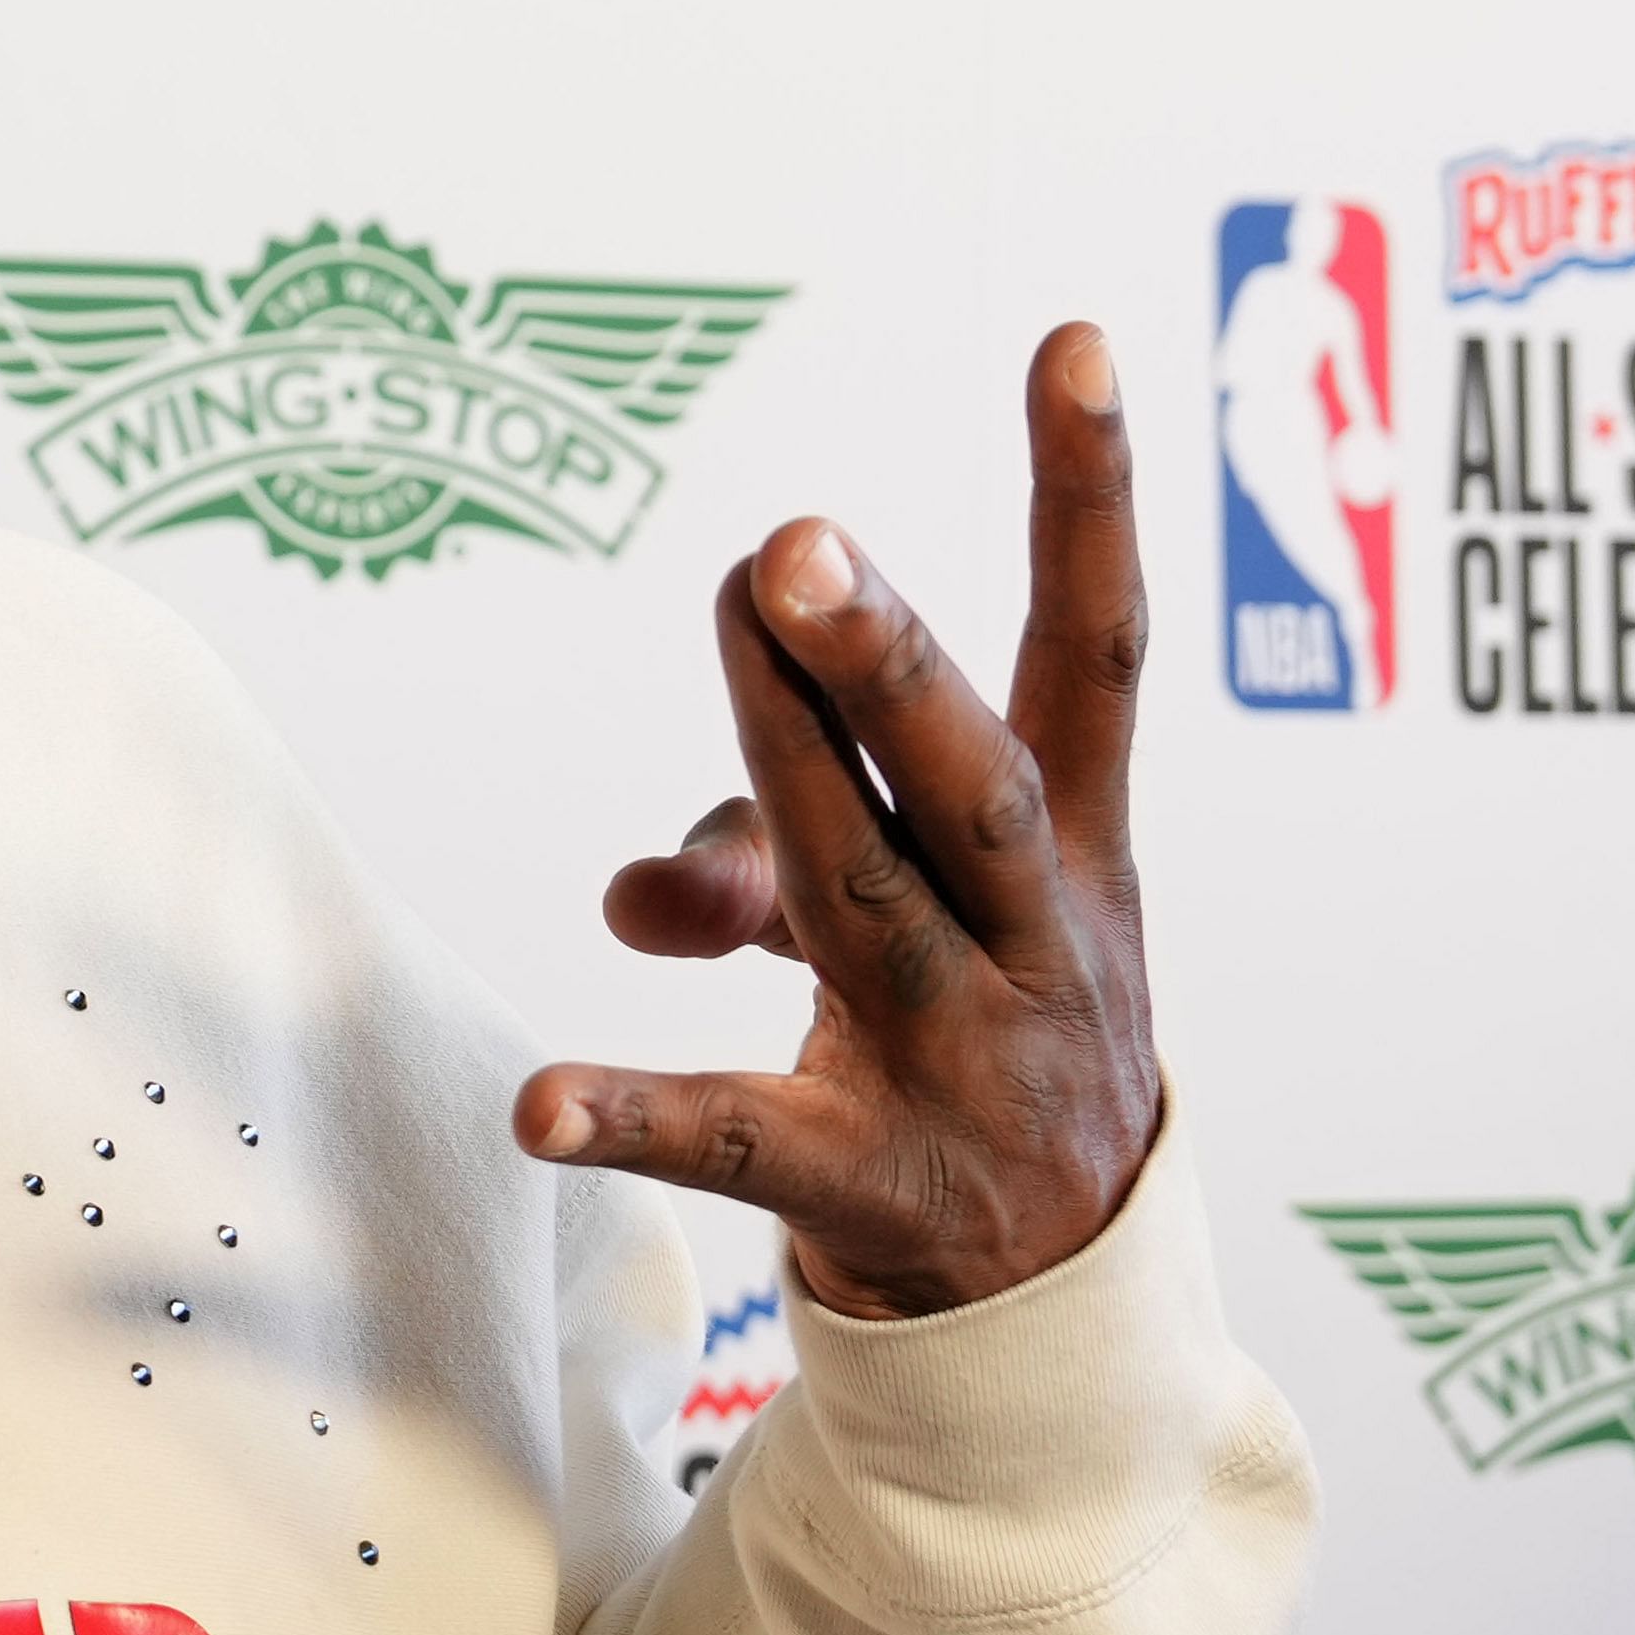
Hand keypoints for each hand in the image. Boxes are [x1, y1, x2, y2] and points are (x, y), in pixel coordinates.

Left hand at [514, 323, 1160, 1318]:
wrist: (1063, 1296)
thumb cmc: (972, 1033)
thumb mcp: (896, 919)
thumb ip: (765, 861)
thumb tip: (636, 888)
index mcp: (1072, 847)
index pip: (1097, 652)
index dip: (1090, 500)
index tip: (1077, 338)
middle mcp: (1039, 942)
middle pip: (973, 778)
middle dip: (888, 659)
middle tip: (798, 541)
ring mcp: (965, 1067)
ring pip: (866, 909)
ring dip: (787, 781)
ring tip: (732, 629)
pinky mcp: (876, 1192)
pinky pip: (744, 1143)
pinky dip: (639, 1117)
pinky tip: (537, 1105)